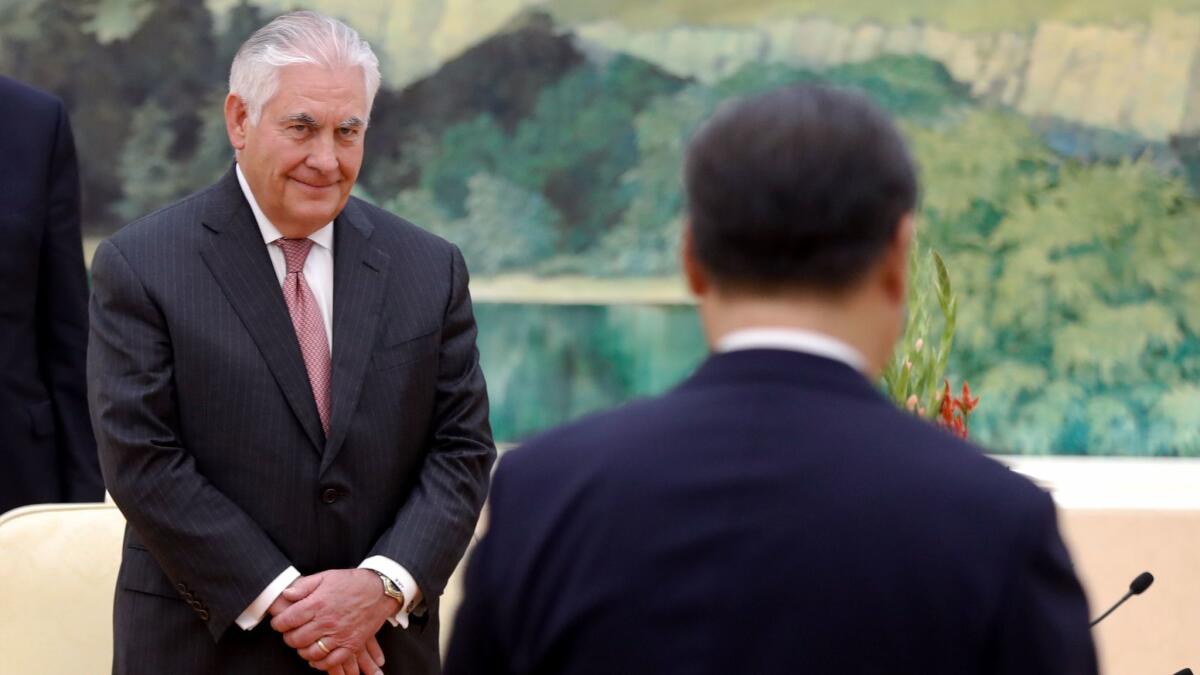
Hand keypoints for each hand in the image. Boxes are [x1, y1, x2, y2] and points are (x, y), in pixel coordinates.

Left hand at [271, 569, 398, 671]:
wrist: (380, 590)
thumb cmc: (352, 582)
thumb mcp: (326, 576)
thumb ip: (304, 585)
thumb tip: (286, 594)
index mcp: (318, 603)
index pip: (288, 620)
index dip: (278, 623)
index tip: (279, 623)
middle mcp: (327, 621)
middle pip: (297, 639)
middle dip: (289, 637)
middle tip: (291, 634)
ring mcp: (339, 635)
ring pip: (311, 652)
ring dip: (302, 651)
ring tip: (303, 644)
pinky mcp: (351, 644)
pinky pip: (330, 661)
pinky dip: (320, 662)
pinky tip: (317, 656)